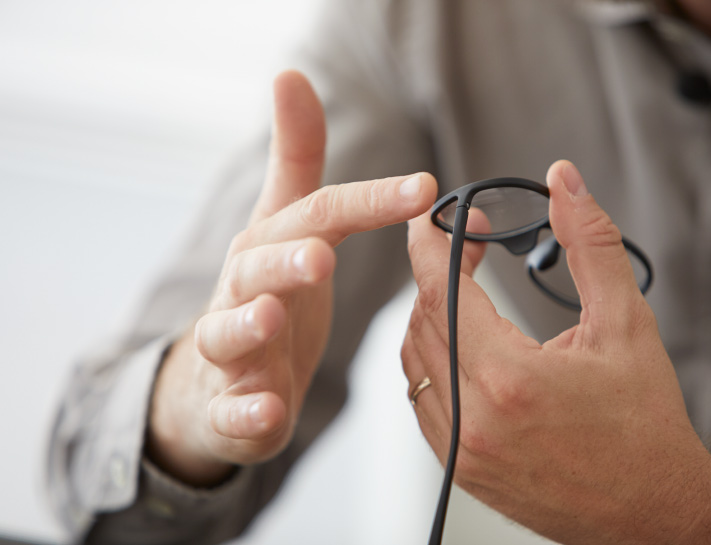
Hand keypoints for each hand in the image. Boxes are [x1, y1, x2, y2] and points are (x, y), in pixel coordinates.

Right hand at [147, 71, 436, 484]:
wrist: (213, 384)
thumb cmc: (264, 295)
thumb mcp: (282, 224)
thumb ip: (297, 159)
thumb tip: (293, 75)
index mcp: (271, 246)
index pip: (320, 215)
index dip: (370, 202)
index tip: (424, 187)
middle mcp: (245, 291)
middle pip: (258, 268)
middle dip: (287, 258)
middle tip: (321, 254)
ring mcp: (232, 351)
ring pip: (228, 333)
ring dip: (249, 323)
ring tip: (274, 316)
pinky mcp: (229, 409)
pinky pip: (232, 414)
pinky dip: (246, 414)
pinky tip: (268, 414)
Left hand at [402, 161, 710, 543]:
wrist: (656, 513)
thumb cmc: (646, 422)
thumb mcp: (627, 323)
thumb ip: (590, 245)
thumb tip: (564, 182)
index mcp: (511, 380)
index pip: (443, 293)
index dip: (430, 246)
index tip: (428, 218)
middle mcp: (474, 419)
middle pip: (424, 321)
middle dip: (438, 274)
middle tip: (468, 248)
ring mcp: (461, 450)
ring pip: (415, 359)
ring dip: (430, 315)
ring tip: (465, 289)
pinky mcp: (460, 470)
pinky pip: (422, 398)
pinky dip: (431, 358)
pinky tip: (461, 341)